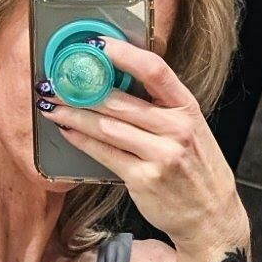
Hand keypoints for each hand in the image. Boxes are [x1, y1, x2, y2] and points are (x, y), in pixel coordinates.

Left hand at [38, 38, 245, 252]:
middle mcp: (175, 128)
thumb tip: (117, 88)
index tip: (95, 45)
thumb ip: (161, 110)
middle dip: (82, 89)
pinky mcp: (143, 179)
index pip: (155, 70)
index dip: (123, 54)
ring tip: (51, 105)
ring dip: (74, 115)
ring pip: (108, 127)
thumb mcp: (190, 130)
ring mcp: (160, 154)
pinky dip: (82, 141)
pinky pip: (105, 154)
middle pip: (121, 101)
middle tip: (55, 80)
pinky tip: (67, 132)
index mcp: (187, 108)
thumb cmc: (195, 170)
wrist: (210, 216)